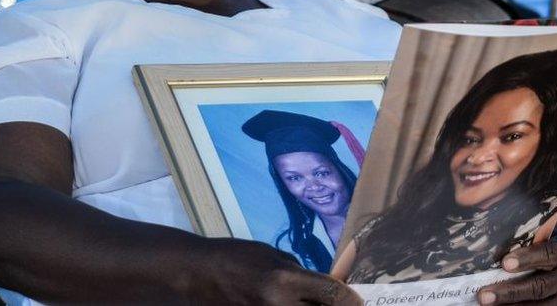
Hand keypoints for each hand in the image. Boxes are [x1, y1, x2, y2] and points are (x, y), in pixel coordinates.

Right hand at [193, 239, 361, 305]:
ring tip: (317, 305)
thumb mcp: (272, 256)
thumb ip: (301, 274)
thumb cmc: (236, 257)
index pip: (333, 296)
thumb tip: (327, 287)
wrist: (198, 275)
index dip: (352, 300)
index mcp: (285, 280)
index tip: (358, 300)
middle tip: (343, 304)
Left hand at [477, 233, 556, 304]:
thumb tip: (490, 247)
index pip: (548, 254)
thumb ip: (526, 241)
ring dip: (511, 305)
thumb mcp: (543, 237)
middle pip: (540, 286)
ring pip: (540, 305)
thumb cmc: (547, 244)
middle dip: (510, 291)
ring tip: (488, 304)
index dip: (527, 258)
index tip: (505, 263)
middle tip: (485, 295)